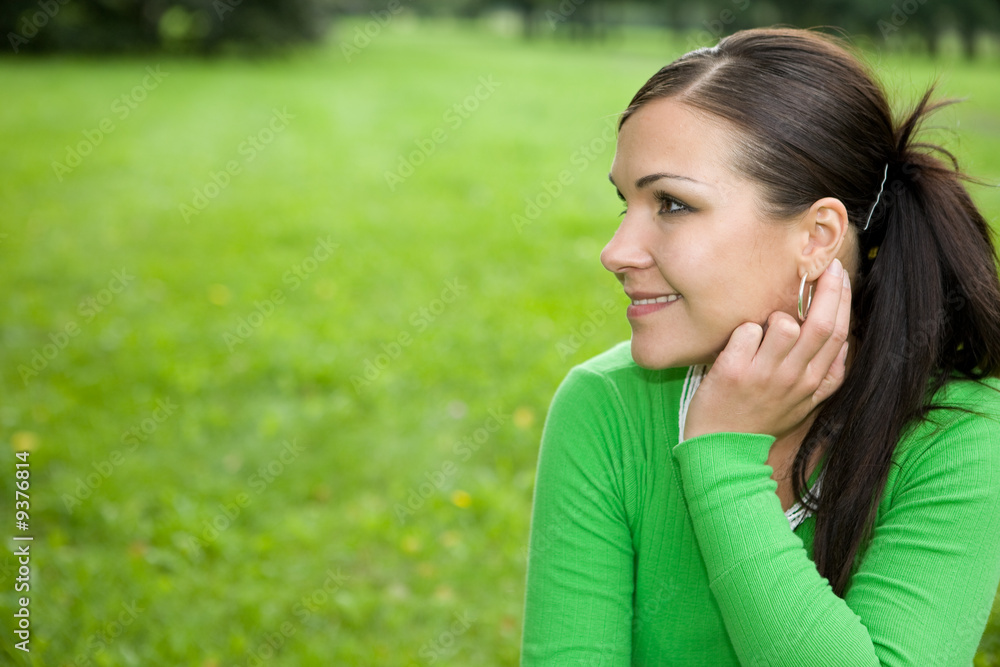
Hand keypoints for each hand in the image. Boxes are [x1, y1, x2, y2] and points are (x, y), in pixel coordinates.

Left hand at [683, 258, 851, 441]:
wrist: (722, 450)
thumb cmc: (760, 420)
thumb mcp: (803, 404)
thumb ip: (825, 376)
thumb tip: (845, 342)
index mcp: (813, 385)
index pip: (839, 335)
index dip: (842, 301)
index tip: (840, 276)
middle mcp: (793, 379)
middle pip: (820, 325)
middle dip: (828, 289)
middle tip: (825, 266)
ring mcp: (764, 376)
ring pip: (784, 324)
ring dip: (775, 317)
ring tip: (762, 331)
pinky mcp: (734, 372)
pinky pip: (747, 331)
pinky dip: (744, 330)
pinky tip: (738, 345)